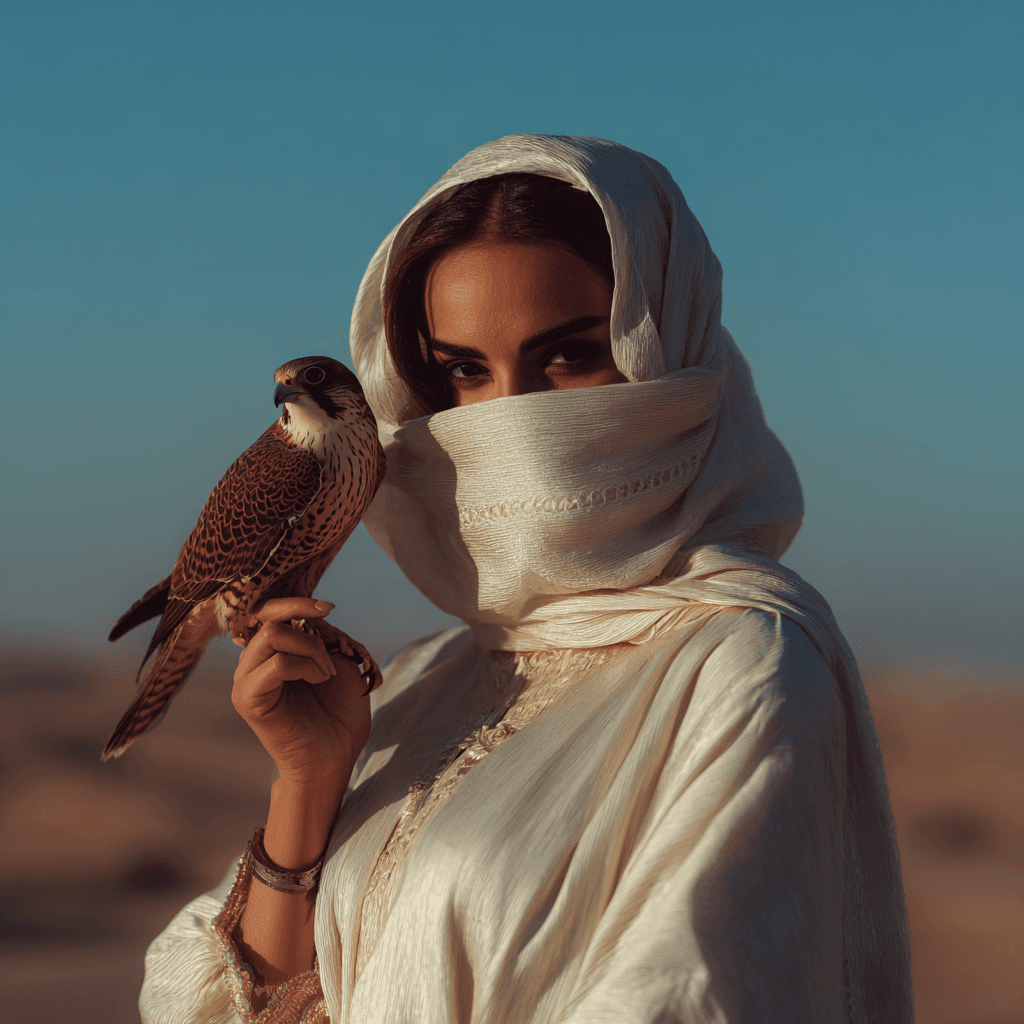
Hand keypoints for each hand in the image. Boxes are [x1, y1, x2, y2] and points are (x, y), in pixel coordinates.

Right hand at [231, 597, 372, 785]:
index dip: (297, 603)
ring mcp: (245, 681)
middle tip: (331, 662)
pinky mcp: (248, 699)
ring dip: (311, 649)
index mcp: (269, 653)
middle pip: (270, 619)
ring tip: (327, 674)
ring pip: (272, 635)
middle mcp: (251, 663)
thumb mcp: (338, 661)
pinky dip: (305, 666)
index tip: (328, 608)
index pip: (268, 611)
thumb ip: (321, 634)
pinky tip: (319, 681)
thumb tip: (308, 614)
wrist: (335, 757)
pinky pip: (276, 664)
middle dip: (311, 633)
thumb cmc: (339, 713)